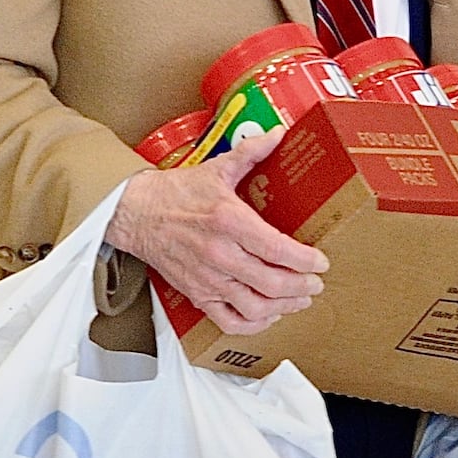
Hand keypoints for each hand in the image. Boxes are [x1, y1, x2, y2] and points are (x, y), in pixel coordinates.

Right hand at [106, 129, 328, 336]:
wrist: (136, 213)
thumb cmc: (175, 193)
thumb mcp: (217, 168)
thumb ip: (251, 152)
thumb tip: (276, 134)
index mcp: (229, 221)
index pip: (277, 249)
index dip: (305, 260)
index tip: (320, 262)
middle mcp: (220, 254)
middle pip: (272, 283)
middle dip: (302, 287)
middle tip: (316, 284)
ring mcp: (208, 278)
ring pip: (255, 306)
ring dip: (284, 307)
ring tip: (299, 300)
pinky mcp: (197, 294)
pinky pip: (229, 321)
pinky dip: (253, 324)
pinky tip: (267, 315)